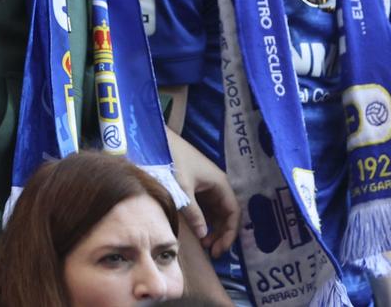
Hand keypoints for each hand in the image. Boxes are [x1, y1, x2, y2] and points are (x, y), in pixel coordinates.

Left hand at [165, 127, 239, 254]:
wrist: (157, 140)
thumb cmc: (172, 161)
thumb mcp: (183, 190)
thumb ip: (194, 213)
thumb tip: (204, 236)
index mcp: (220, 183)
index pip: (233, 213)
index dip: (230, 233)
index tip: (220, 248)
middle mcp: (217, 185)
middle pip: (226, 214)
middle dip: (221, 233)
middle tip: (211, 251)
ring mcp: (207, 185)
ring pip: (216, 212)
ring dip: (213, 228)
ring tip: (204, 244)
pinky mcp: (196, 185)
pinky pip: (206, 206)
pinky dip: (204, 219)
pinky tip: (197, 230)